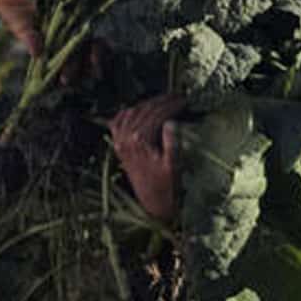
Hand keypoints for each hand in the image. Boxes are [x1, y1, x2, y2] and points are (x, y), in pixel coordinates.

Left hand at [111, 94, 184, 221]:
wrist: (152, 203)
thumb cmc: (164, 187)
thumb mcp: (173, 164)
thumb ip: (171, 141)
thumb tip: (171, 121)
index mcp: (140, 141)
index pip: (157, 114)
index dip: (172, 105)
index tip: (183, 100)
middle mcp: (126, 139)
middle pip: (144, 110)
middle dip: (161, 101)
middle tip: (176, 97)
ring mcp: (120, 142)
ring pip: (131, 113)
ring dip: (146, 104)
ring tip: (162, 100)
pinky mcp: (119, 147)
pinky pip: (117, 123)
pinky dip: (125, 114)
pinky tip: (134, 109)